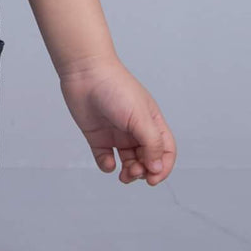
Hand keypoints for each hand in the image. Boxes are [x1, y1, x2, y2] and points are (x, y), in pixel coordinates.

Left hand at [58, 58, 175, 185]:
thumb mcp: (140, 116)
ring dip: (130, 173)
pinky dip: (107, 166)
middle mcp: (135, 130)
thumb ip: (152, 143)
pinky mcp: (97, 136)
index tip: (153, 177)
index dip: (163, 167)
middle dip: (144, 172)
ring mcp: (116, 134)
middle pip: (147, 160)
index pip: (166, 150)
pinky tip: (108, 162)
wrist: (84, 73)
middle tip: (135, 172)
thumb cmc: (115, 88)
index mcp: (151, 122)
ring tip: (125, 174)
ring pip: (129, 163)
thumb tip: (157, 168)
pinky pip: (105, 159)